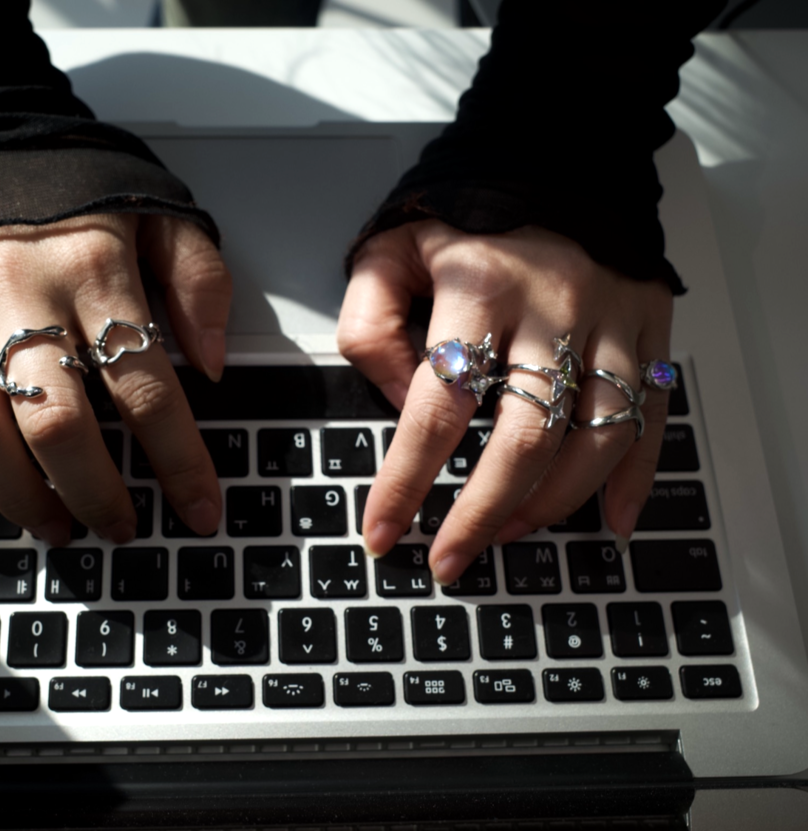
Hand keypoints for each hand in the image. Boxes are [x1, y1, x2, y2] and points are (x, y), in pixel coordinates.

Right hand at [0, 213, 230, 544]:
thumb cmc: (80, 185)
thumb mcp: (164, 214)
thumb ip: (200, 283)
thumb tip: (214, 365)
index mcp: (94, 271)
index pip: (146, 387)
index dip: (179, 460)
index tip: (200, 511)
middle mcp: (20, 296)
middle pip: (57, 422)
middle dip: (95, 492)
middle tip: (120, 528)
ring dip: (17, 492)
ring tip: (56, 525)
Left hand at [338, 220, 671, 584]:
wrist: (554, 155)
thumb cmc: (465, 212)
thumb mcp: (387, 251)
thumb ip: (369, 327)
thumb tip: (393, 404)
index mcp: (476, 289)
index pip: (435, 408)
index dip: (406, 481)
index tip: (384, 531)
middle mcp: (550, 310)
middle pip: (523, 440)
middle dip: (481, 516)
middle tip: (450, 561)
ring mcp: (609, 322)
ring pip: (593, 439)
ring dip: (548, 505)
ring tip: (507, 534)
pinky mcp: (648, 328)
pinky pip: (654, 415)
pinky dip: (634, 477)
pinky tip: (611, 521)